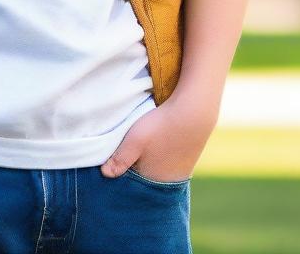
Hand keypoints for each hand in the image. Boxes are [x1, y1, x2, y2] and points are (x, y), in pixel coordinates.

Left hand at [100, 92, 217, 182]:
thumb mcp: (135, 140)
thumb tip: (105, 174)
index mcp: (153, 183)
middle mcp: (168, 183)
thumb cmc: (162, 126)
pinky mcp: (186, 162)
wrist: (195, 112)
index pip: (131, 187)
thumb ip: (119, 160)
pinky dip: (159, 160)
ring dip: (147, 165)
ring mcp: (180, 174)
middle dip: (134, 172)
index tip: (112, 166)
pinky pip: (167, 166)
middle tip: (126, 156)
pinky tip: (155, 147)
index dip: (121, 177)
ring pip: (156, 174)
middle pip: (144, 182)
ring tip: (141, 150)